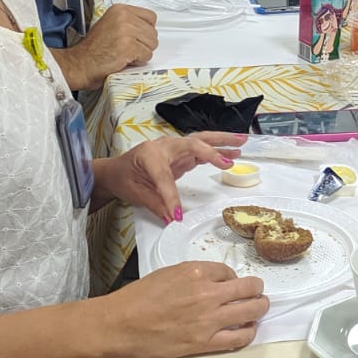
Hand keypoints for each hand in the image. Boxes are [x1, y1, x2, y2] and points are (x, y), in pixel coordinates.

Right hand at [56, 3, 157, 89]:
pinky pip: (147, 55)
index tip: (137, 37)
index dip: (145, 31)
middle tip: (127, 48)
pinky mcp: (129, 45)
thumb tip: (145, 29)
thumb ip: (128, 23)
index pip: (151, 17)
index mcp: (120, 9)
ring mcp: (126, 30)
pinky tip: (124, 60)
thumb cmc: (92, 49)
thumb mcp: (110, 25)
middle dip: (144, 44)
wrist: (80, 63)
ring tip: (125, 54)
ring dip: (141, 53)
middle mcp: (124, 16)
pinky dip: (138, 61)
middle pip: (153, 32)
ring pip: (152, 44)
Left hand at [103, 132, 243, 222]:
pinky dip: (218, 150)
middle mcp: (164, 147)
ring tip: (242, 142)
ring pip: (202, 141)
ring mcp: (174, 148)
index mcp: (150, 155)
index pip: (165, 177)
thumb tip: (170, 216)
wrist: (115, 171)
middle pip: (193, 143)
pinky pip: (202, 149)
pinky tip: (232, 152)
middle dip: (214, 151)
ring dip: (223, 141)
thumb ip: (155, 204)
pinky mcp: (180, 154)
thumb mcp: (134, 193)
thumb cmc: (122, 178)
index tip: (177, 215)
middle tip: (231, 159)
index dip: (171, 196)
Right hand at [103, 260, 268, 357]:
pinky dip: (248, 333)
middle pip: (249, 288)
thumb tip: (214, 280)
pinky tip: (248, 330)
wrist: (120, 324)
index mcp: (196, 272)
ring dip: (259, 308)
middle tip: (258, 292)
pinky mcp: (205, 343)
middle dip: (256, 289)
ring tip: (259, 308)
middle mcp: (207, 293)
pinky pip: (240, 338)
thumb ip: (194, 275)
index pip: (229, 272)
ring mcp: (209, 319)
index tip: (232, 283)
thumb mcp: (168, 273)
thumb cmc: (138, 298)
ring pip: (251, 311)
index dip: (233, 278)